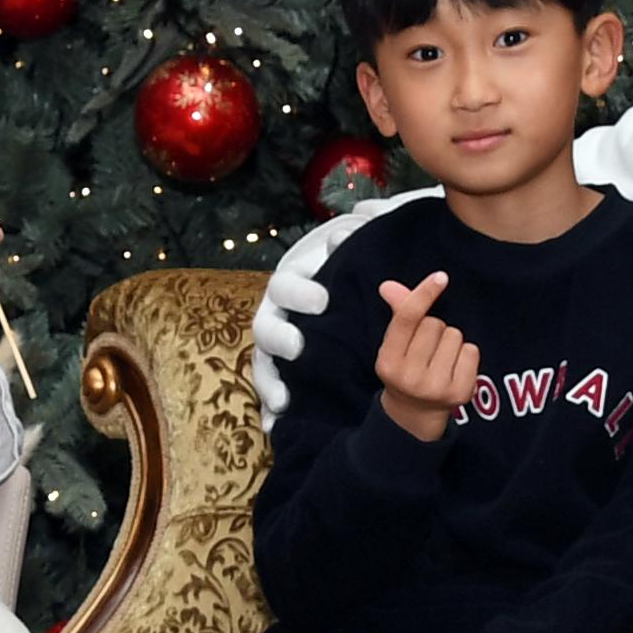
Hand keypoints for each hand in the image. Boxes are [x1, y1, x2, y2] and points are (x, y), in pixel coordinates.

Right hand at [250, 187, 429, 422]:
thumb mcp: (364, 242)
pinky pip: (271, 385)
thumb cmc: (354, 266)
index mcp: (296, 279)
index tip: (323, 302)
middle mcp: (280, 310)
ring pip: (262, 358)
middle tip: (300, 346)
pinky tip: (279, 418)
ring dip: (270, 378)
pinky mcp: (282, 367)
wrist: (356, 303)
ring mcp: (278, 340)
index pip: (289, 280)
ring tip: (284, 397)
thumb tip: (367, 213)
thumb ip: (370, 223)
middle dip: (281, 334)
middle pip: (267, 321)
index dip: (301, 290)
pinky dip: (272, 401)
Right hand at [372, 273, 478, 443]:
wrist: (415, 413)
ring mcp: (436, 387)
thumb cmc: (406, 369)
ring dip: (450, 341)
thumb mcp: (395, 345)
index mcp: (388, 361)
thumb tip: (388, 286)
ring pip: (454, 336)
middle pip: (434, 324)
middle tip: (426, 349)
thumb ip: (398, 313)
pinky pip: (472, 351)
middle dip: (434, 329)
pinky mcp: (460, 393)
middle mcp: (409, 376)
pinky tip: (454, 368)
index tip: (441, 277)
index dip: (423, 295)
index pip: (408, 320)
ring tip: (439, 359)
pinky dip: (466, 354)